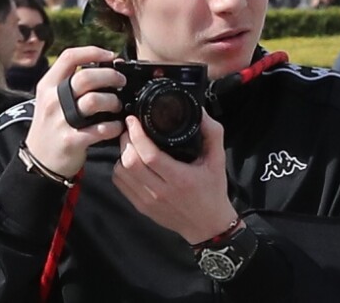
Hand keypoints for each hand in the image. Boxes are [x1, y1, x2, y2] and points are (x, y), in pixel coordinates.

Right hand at [25, 46, 126, 177]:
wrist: (39, 162)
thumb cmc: (52, 125)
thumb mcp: (52, 99)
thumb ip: (71, 83)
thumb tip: (105, 66)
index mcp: (48, 85)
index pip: (69, 57)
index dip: (93, 52)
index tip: (111, 56)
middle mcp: (52, 100)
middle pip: (86, 77)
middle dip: (111, 76)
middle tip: (122, 81)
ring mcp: (60, 121)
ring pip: (94, 100)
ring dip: (113, 101)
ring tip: (117, 106)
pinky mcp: (71, 140)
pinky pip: (100, 129)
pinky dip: (114, 127)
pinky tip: (116, 126)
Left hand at [112, 110, 237, 244]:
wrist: (207, 226)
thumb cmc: (213, 190)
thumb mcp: (218, 160)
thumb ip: (212, 133)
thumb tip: (200, 112)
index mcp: (179, 179)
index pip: (149, 155)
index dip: (137, 135)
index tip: (133, 120)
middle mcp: (160, 191)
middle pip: (130, 162)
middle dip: (126, 140)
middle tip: (130, 128)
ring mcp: (148, 201)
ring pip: (121, 173)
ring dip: (122, 154)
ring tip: (130, 143)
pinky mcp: (141, 207)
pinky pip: (120, 185)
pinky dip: (120, 169)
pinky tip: (130, 160)